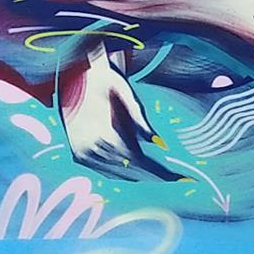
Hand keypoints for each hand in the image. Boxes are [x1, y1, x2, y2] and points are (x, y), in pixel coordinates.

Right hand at [60, 47, 179, 181]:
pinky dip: (125, 174)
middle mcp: (90, 149)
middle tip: (179, 178)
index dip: (160, 172)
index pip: (138, 161)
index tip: (180, 178)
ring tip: (165, 177)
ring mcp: (82, 155)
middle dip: (156, 176)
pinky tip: (142, 173)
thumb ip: (140, 119)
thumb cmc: (105, 81)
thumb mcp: (125, 93)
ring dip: (142, 177)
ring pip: (118, 175)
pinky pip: (106, 172)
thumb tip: (159, 143)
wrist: (73, 74)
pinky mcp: (78, 156)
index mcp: (102, 134)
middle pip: (131, 171)